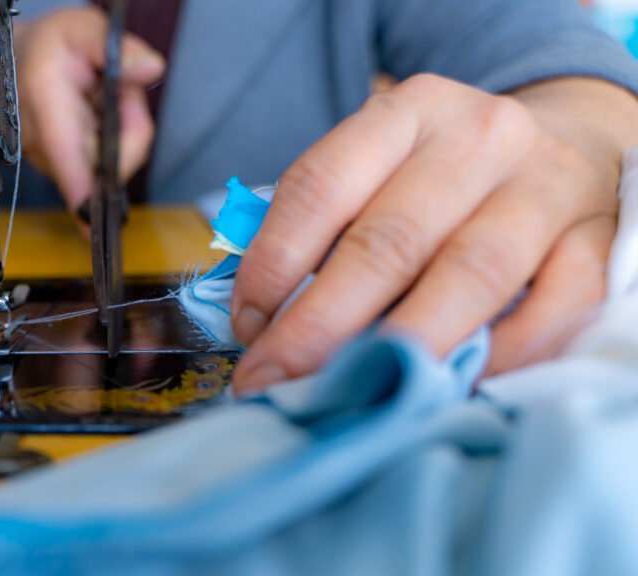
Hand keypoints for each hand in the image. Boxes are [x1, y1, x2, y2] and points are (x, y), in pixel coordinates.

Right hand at [16, 7, 164, 212]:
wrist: (17, 60)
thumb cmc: (51, 47)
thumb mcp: (83, 29)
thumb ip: (120, 49)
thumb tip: (150, 70)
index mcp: (46, 107)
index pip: (69, 161)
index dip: (86, 198)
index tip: (96, 229)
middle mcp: (43, 144)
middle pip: (107, 165)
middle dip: (128, 130)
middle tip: (118, 90)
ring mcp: (51, 161)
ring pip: (109, 166)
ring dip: (118, 135)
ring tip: (101, 97)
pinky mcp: (62, 169)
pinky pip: (102, 167)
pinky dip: (109, 143)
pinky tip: (95, 116)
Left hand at [231, 74, 637, 393]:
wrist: (562, 142)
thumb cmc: (442, 172)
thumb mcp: (382, 165)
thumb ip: (327, 224)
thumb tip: (264, 320)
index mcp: (406, 112)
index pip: (321, 185)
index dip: (273, 263)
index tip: (247, 326)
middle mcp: (479, 138)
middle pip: (389, 240)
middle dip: (319, 322)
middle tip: (274, 379)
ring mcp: (545, 185)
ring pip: (471, 272)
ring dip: (403, 344)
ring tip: (354, 394)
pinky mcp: (596, 237)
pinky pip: (557, 305)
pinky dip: (503, 353)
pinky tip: (452, 384)